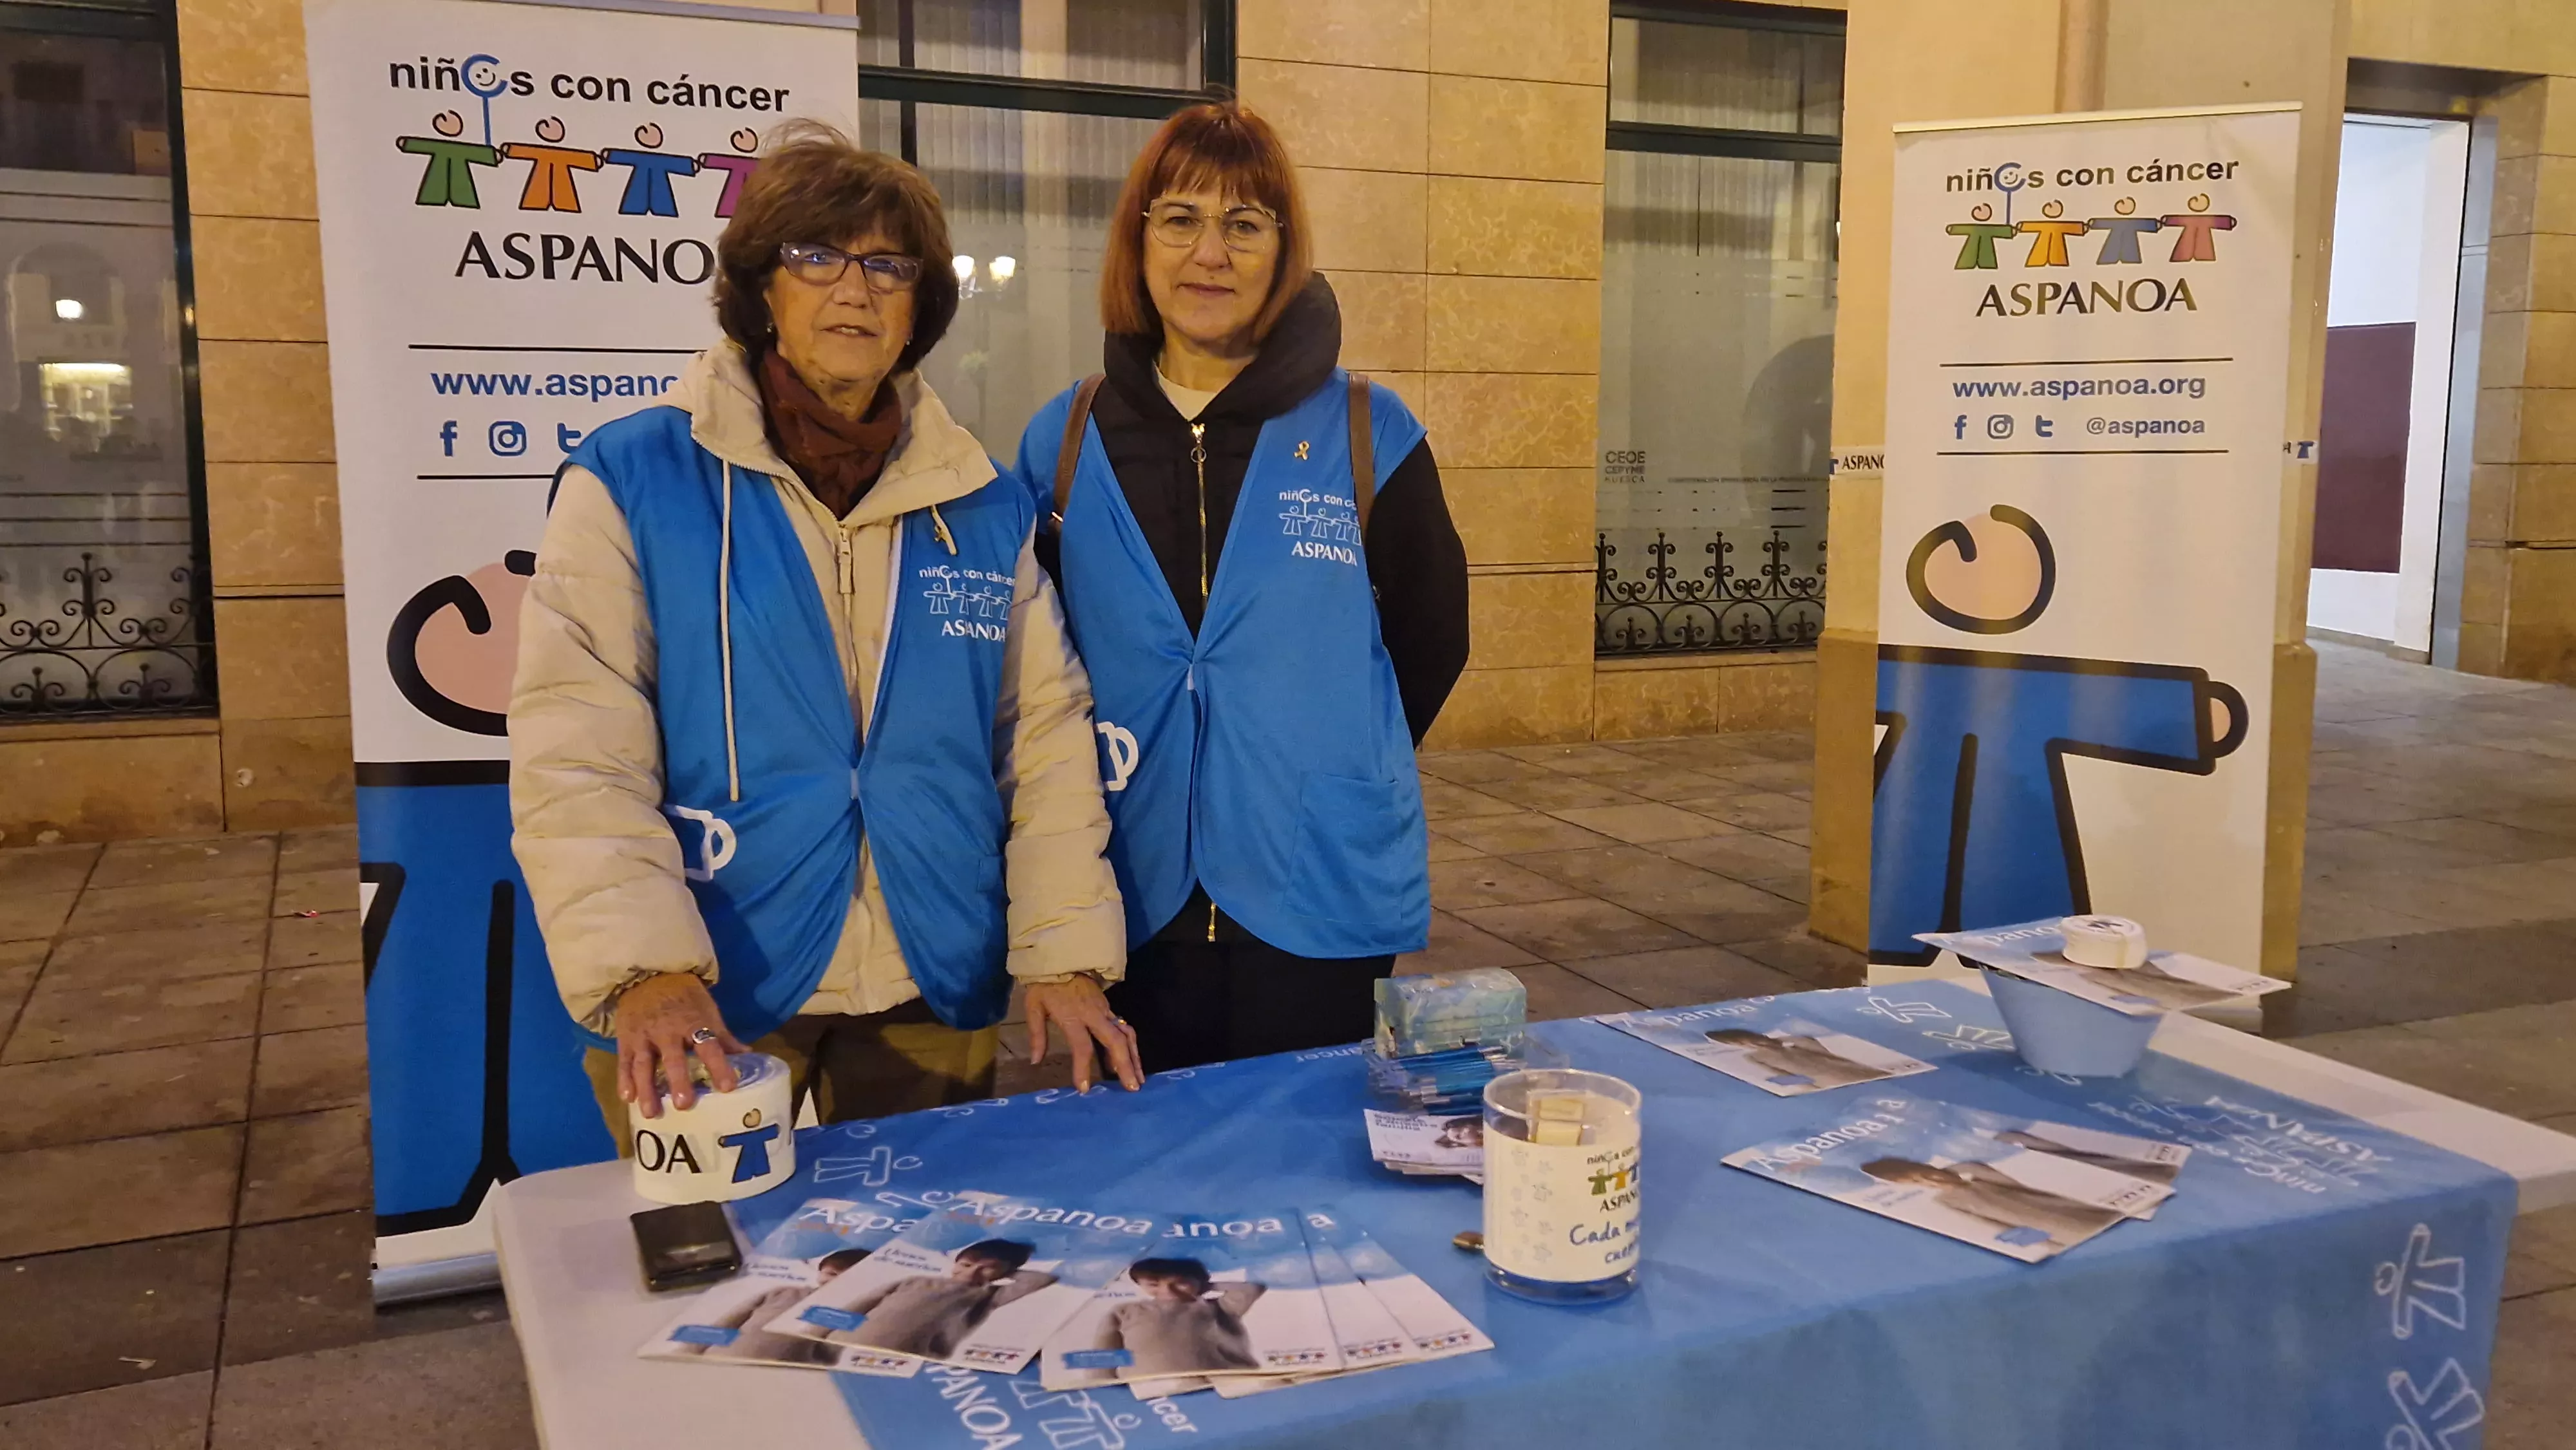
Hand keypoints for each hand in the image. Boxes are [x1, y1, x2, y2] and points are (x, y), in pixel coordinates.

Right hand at [614, 972, 746, 1117]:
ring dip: (647, 1088)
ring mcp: (644, 1036)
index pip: (709, 1045)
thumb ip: (723, 1036)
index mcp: (693, 1023)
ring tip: (650, 1112)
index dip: (719, 1065)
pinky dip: (623, 1080)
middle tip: (683, 1105)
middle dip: (678, 1080)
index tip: (728, 1086)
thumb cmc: (684, 997)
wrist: (648, 975)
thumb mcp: (707, 1010)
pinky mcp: (625, 1039)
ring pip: (644, 1064)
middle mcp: (667, 1031)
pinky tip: (626, 1098)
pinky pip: (624, 1062)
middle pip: (673, 1058)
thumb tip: (748, 1055)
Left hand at [1020, 975, 1142, 1093]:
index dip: (1083, 1069)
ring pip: (1126, 1034)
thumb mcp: (1033, 1008)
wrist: (1060, 958)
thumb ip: (1037, 1035)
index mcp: (1072, 1016)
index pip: (1082, 1046)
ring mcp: (1105, 1010)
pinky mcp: (1109, 1008)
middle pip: (1115, 1041)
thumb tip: (1035, 1062)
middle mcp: (1094, 1015)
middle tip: (1132, 1088)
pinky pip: (1124, 1028)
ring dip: (1134, 1057)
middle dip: (1125, 1065)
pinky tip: (1133, 1059)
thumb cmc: (1045, 985)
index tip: (1085, 1089)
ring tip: (1139, 1078)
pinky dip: (1131, 1045)